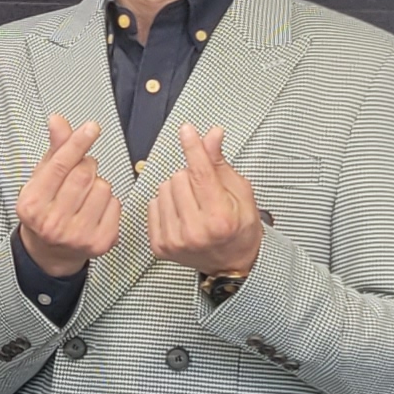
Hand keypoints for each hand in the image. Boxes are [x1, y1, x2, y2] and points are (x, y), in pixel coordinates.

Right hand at [11, 115, 120, 277]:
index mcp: (32, 205)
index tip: (91, 127)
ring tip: (86, 194)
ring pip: (103, 187)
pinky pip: (116, 204)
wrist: (49, 251)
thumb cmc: (45, 209)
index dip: (78, 142)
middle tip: (82, 171)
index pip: (60, 165)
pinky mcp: (100, 243)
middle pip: (84, 174)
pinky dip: (110, 201)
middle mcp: (52, 223)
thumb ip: (54, 149)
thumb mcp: (41, 179)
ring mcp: (77, 236)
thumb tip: (58, 120)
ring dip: (98, 184)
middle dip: (87, 165)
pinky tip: (96, 208)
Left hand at [154, 125, 266, 278]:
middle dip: (191, 176)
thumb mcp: (240, 192)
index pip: (200, 173)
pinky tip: (181, 214)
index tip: (186, 130)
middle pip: (179, 177)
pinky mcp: (160, 246)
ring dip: (177, 190)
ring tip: (194, 205)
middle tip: (205, 192)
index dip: (193, 147)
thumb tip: (211, 135)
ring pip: (163, 188)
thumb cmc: (240, 228)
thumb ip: (220, 163)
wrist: (233, 263)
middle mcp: (196, 231)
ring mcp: (175, 241)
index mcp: (220, 217)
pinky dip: (165, 204)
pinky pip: (152, 204)